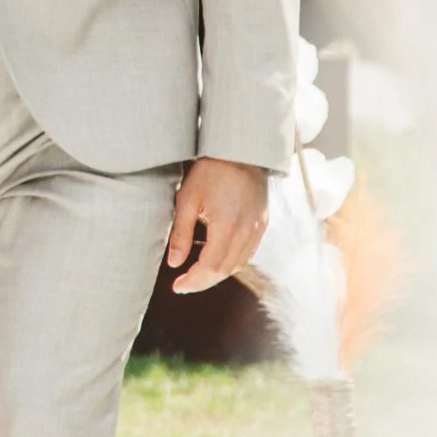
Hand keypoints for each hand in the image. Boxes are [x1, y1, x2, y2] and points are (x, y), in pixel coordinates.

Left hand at [166, 156, 269, 295]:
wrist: (240, 150)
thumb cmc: (210, 171)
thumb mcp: (187, 199)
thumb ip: (180, 234)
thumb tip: (174, 263)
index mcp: (227, 226)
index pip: (210, 267)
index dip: (193, 281)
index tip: (178, 286)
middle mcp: (246, 231)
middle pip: (225, 270)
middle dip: (203, 282)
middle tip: (184, 285)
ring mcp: (257, 228)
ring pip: (238, 264)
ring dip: (218, 274)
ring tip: (198, 274)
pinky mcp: (262, 223)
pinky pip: (248, 253)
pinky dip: (232, 262)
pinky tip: (217, 259)